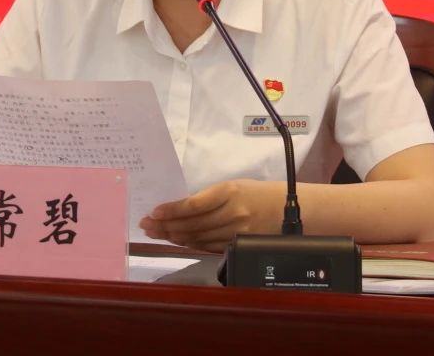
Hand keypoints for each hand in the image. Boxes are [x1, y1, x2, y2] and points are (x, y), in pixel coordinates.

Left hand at [139, 180, 281, 251]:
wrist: (287, 209)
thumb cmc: (256, 194)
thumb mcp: (234, 186)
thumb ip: (209, 197)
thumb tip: (178, 210)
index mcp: (230, 192)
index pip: (194, 204)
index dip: (172, 210)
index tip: (154, 212)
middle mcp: (233, 213)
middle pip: (192, 224)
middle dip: (165, 225)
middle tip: (147, 225)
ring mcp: (236, 232)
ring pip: (198, 238)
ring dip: (174, 236)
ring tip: (156, 233)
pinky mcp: (238, 245)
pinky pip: (208, 247)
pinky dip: (190, 245)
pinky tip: (177, 241)